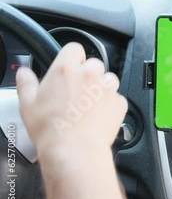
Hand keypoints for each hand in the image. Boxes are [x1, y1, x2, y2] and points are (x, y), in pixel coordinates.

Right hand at [16, 42, 126, 159]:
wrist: (75, 150)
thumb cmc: (51, 129)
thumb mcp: (28, 104)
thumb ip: (26, 83)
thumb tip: (24, 73)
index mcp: (66, 69)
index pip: (74, 48)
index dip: (72, 57)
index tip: (70, 66)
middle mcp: (90, 74)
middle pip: (94, 64)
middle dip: (88, 75)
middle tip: (78, 92)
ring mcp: (107, 88)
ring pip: (108, 79)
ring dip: (102, 88)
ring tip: (89, 105)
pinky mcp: (119, 103)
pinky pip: (117, 98)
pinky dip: (111, 105)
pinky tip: (99, 116)